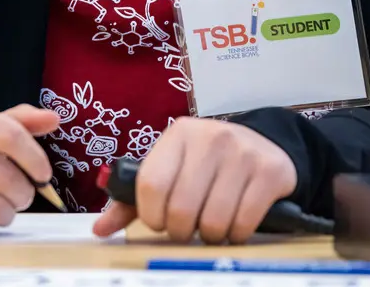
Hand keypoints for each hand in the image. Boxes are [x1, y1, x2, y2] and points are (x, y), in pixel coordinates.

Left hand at [93, 117, 295, 243]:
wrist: (263, 145)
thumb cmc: (206, 163)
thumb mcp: (171, 169)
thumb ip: (132, 199)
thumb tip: (99, 229)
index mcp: (178, 133)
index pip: (151, 185)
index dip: (152, 215)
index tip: (159, 221)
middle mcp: (210, 137)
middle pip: (181, 208)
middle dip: (181, 231)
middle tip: (186, 228)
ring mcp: (242, 153)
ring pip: (214, 221)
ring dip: (209, 236)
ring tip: (210, 226)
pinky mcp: (269, 171)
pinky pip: (244, 222)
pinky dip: (236, 235)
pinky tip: (234, 224)